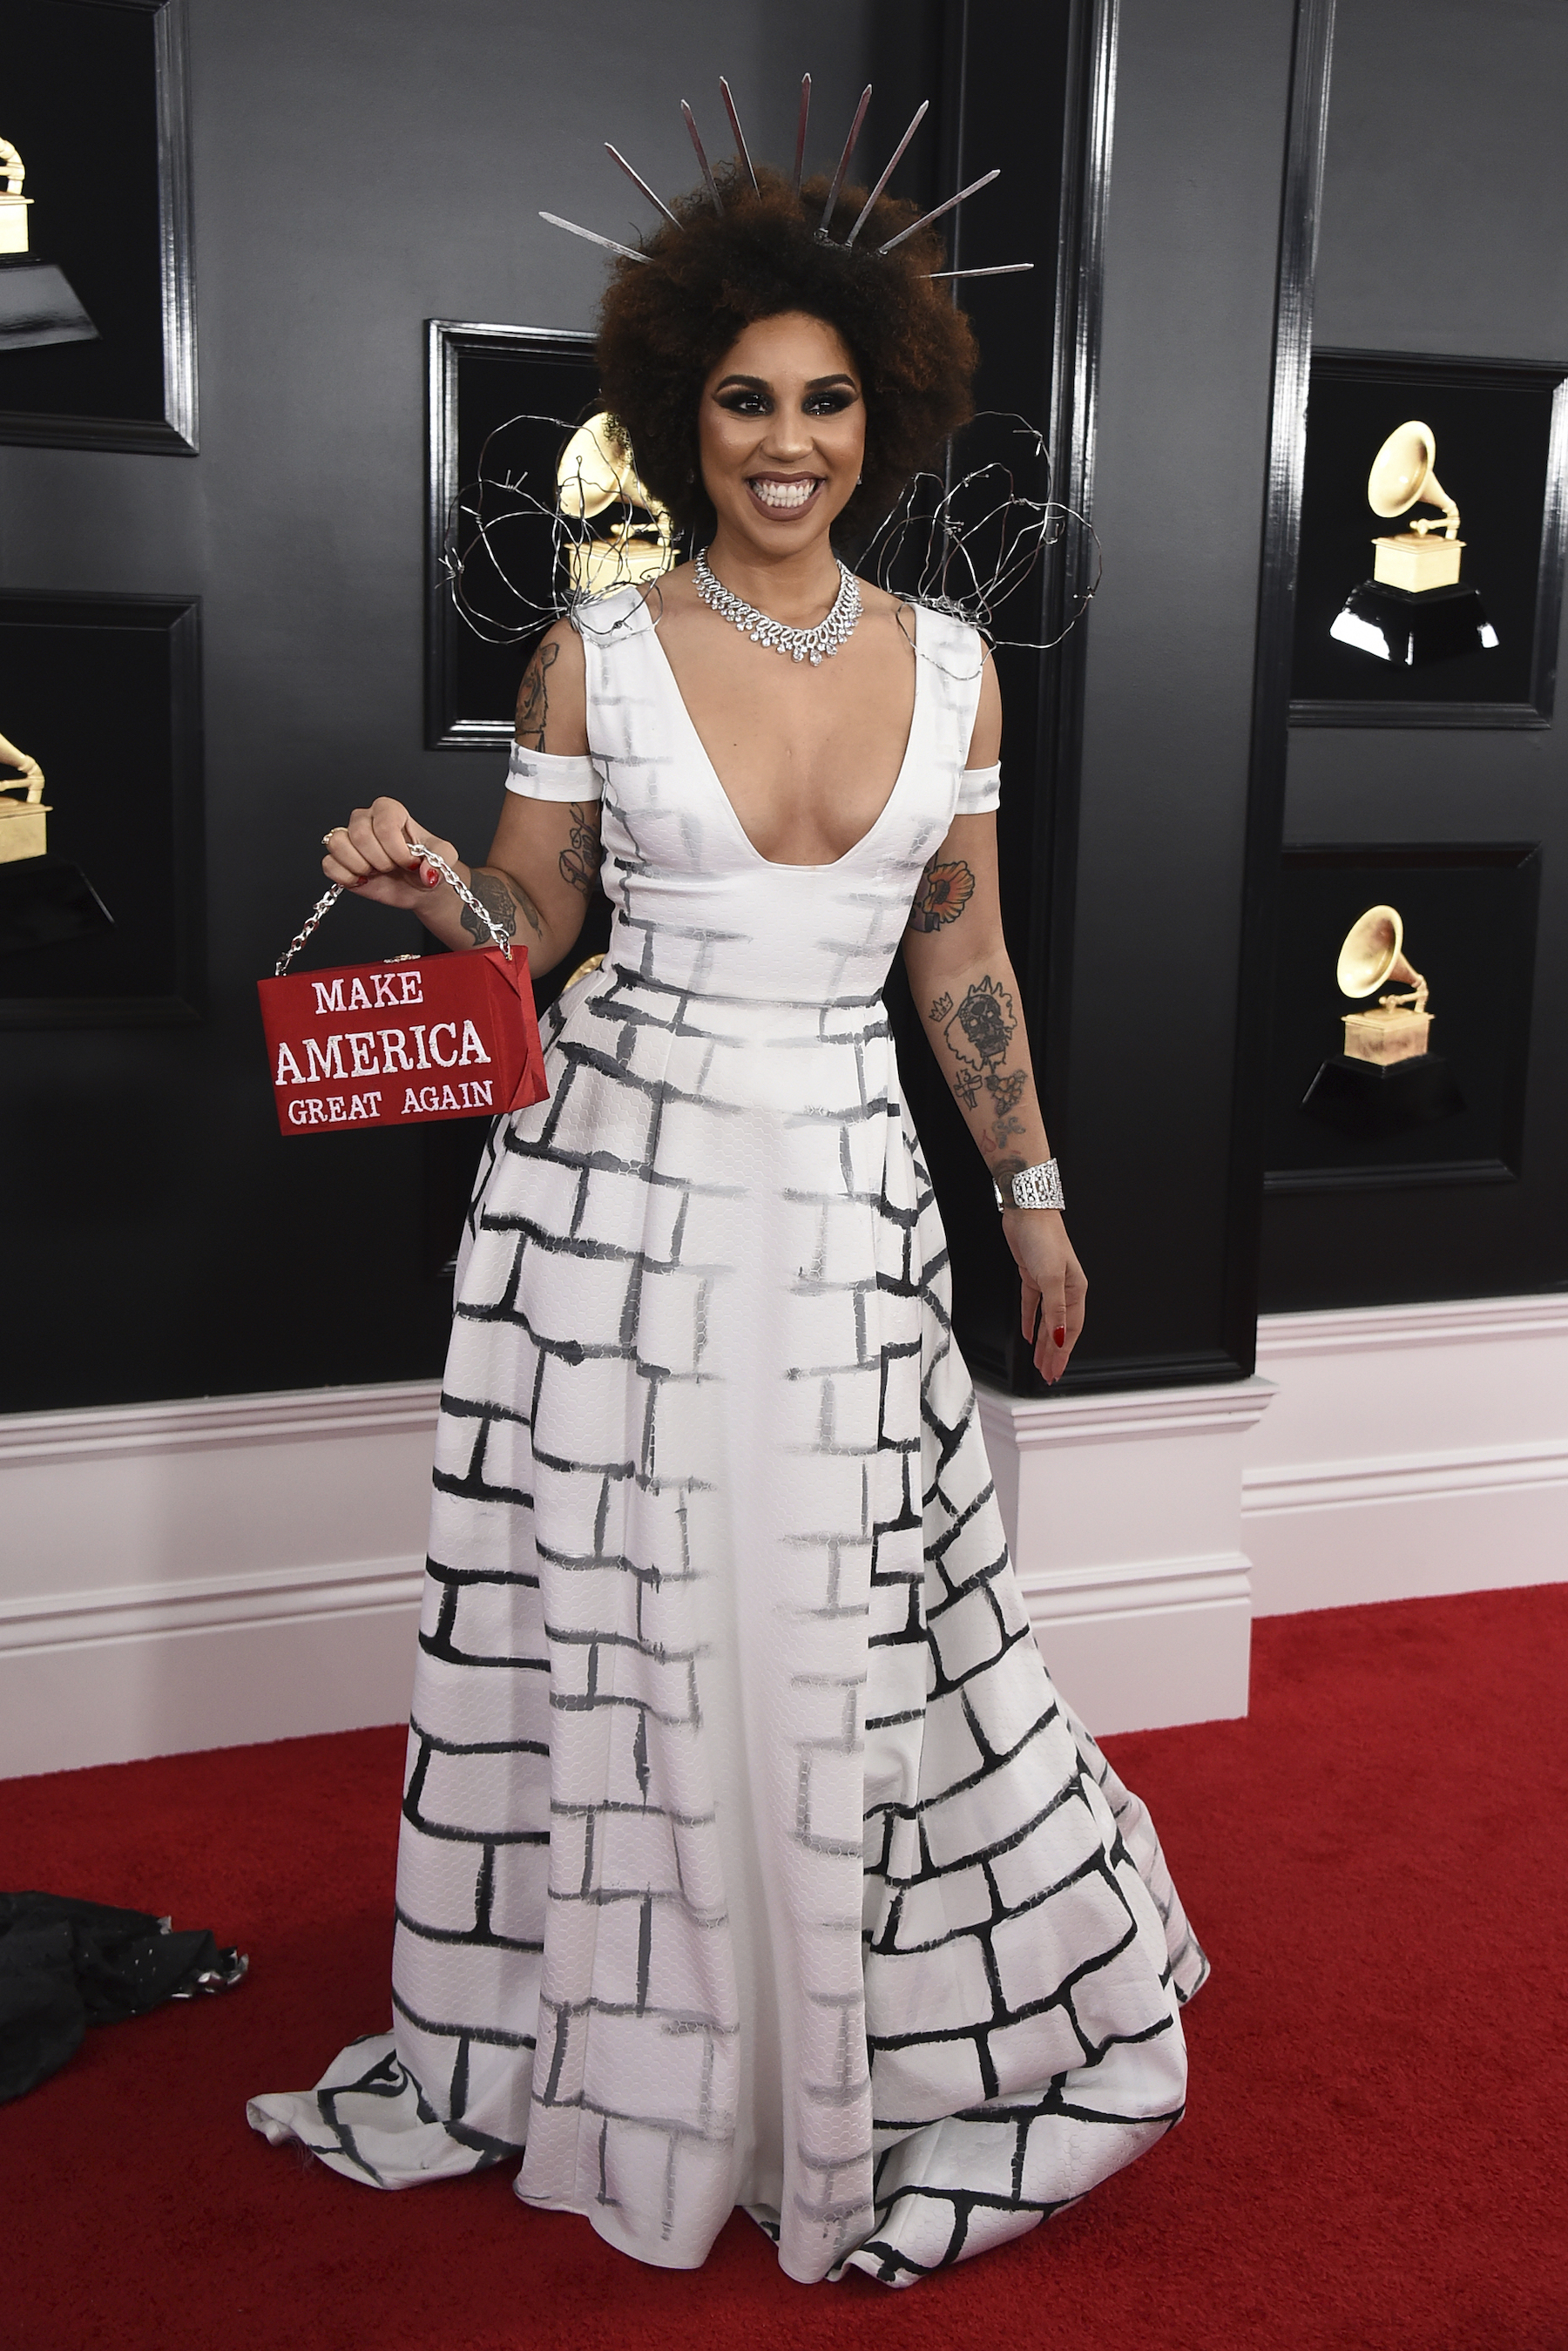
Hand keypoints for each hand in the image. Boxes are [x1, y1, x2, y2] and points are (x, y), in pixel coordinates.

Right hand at [321, 798, 460, 910]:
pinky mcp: (339, 860)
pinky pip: (328, 864)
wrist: (418, 886)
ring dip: (360, 866)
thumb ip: (441, 860)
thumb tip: (427, 873)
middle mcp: (366, 819)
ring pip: (337, 843)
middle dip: (381, 860)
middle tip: (393, 867)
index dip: (396, 848)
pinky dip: (346, 877)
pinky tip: (363, 880)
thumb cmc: (426, 864)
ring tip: (376, 872)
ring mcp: (350, 839)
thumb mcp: (445, 857)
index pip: (383, 822)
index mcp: (390, 811)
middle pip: (359, 834)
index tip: (409, 862)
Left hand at [1003, 1207, 1086, 1384]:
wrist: (1027, 1212)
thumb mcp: (1050, 1277)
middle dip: (1053, 1353)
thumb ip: (1055, 1310)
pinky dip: (1030, 1321)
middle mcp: (1065, 1288)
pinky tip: (1028, 1335)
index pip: (1070, 1331)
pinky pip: (1032, 1306)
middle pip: (1059, 1329)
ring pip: (1046, 1321)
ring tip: (1039, 1361)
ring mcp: (1049, 1283)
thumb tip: (1059, 1336)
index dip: (1063, 1353)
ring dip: (1043, 1342)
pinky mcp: (1032, 1276)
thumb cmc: (1044, 1237)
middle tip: (1048, 1373)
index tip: (1056, 1370)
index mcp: (1076, 1290)